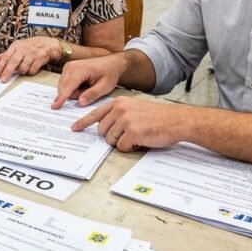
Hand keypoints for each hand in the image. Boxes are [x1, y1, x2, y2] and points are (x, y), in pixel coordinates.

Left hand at [0, 37, 59, 79]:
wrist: (49, 44)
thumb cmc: (31, 47)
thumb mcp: (17, 48)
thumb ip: (4, 55)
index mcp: (16, 46)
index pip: (6, 57)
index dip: (0, 66)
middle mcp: (23, 48)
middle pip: (13, 62)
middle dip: (7, 72)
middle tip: (3, 80)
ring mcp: (32, 53)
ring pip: (23, 67)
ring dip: (22, 72)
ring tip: (23, 70)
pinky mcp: (41, 58)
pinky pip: (33, 69)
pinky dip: (31, 72)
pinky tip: (32, 69)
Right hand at [51, 54, 122, 107]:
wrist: (110, 63)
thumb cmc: (109, 73)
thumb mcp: (105, 86)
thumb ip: (92, 95)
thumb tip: (80, 103)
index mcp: (81, 69)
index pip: (69, 86)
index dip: (62, 97)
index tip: (55, 106)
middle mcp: (71, 66)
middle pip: (64, 88)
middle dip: (75, 95)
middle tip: (90, 90)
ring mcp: (68, 67)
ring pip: (63, 87)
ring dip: (74, 92)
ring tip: (87, 86)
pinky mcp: (67, 69)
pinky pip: (64, 84)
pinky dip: (73, 88)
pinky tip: (83, 84)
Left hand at [70, 96, 190, 150]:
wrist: (177, 120)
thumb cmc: (158, 117)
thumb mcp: (135, 108)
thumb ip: (119, 113)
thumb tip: (105, 127)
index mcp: (119, 102)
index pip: (96, 113)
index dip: (84, 122)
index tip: (75, 128)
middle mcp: (120, 109)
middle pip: (102, 130)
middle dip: (112, 137)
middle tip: (128, 135)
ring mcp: (125, 120)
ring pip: (111, 140)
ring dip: (122, 142)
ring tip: (137, 136)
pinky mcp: (132, 132)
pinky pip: (122, 147)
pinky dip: (130, 148)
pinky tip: (141, 141)